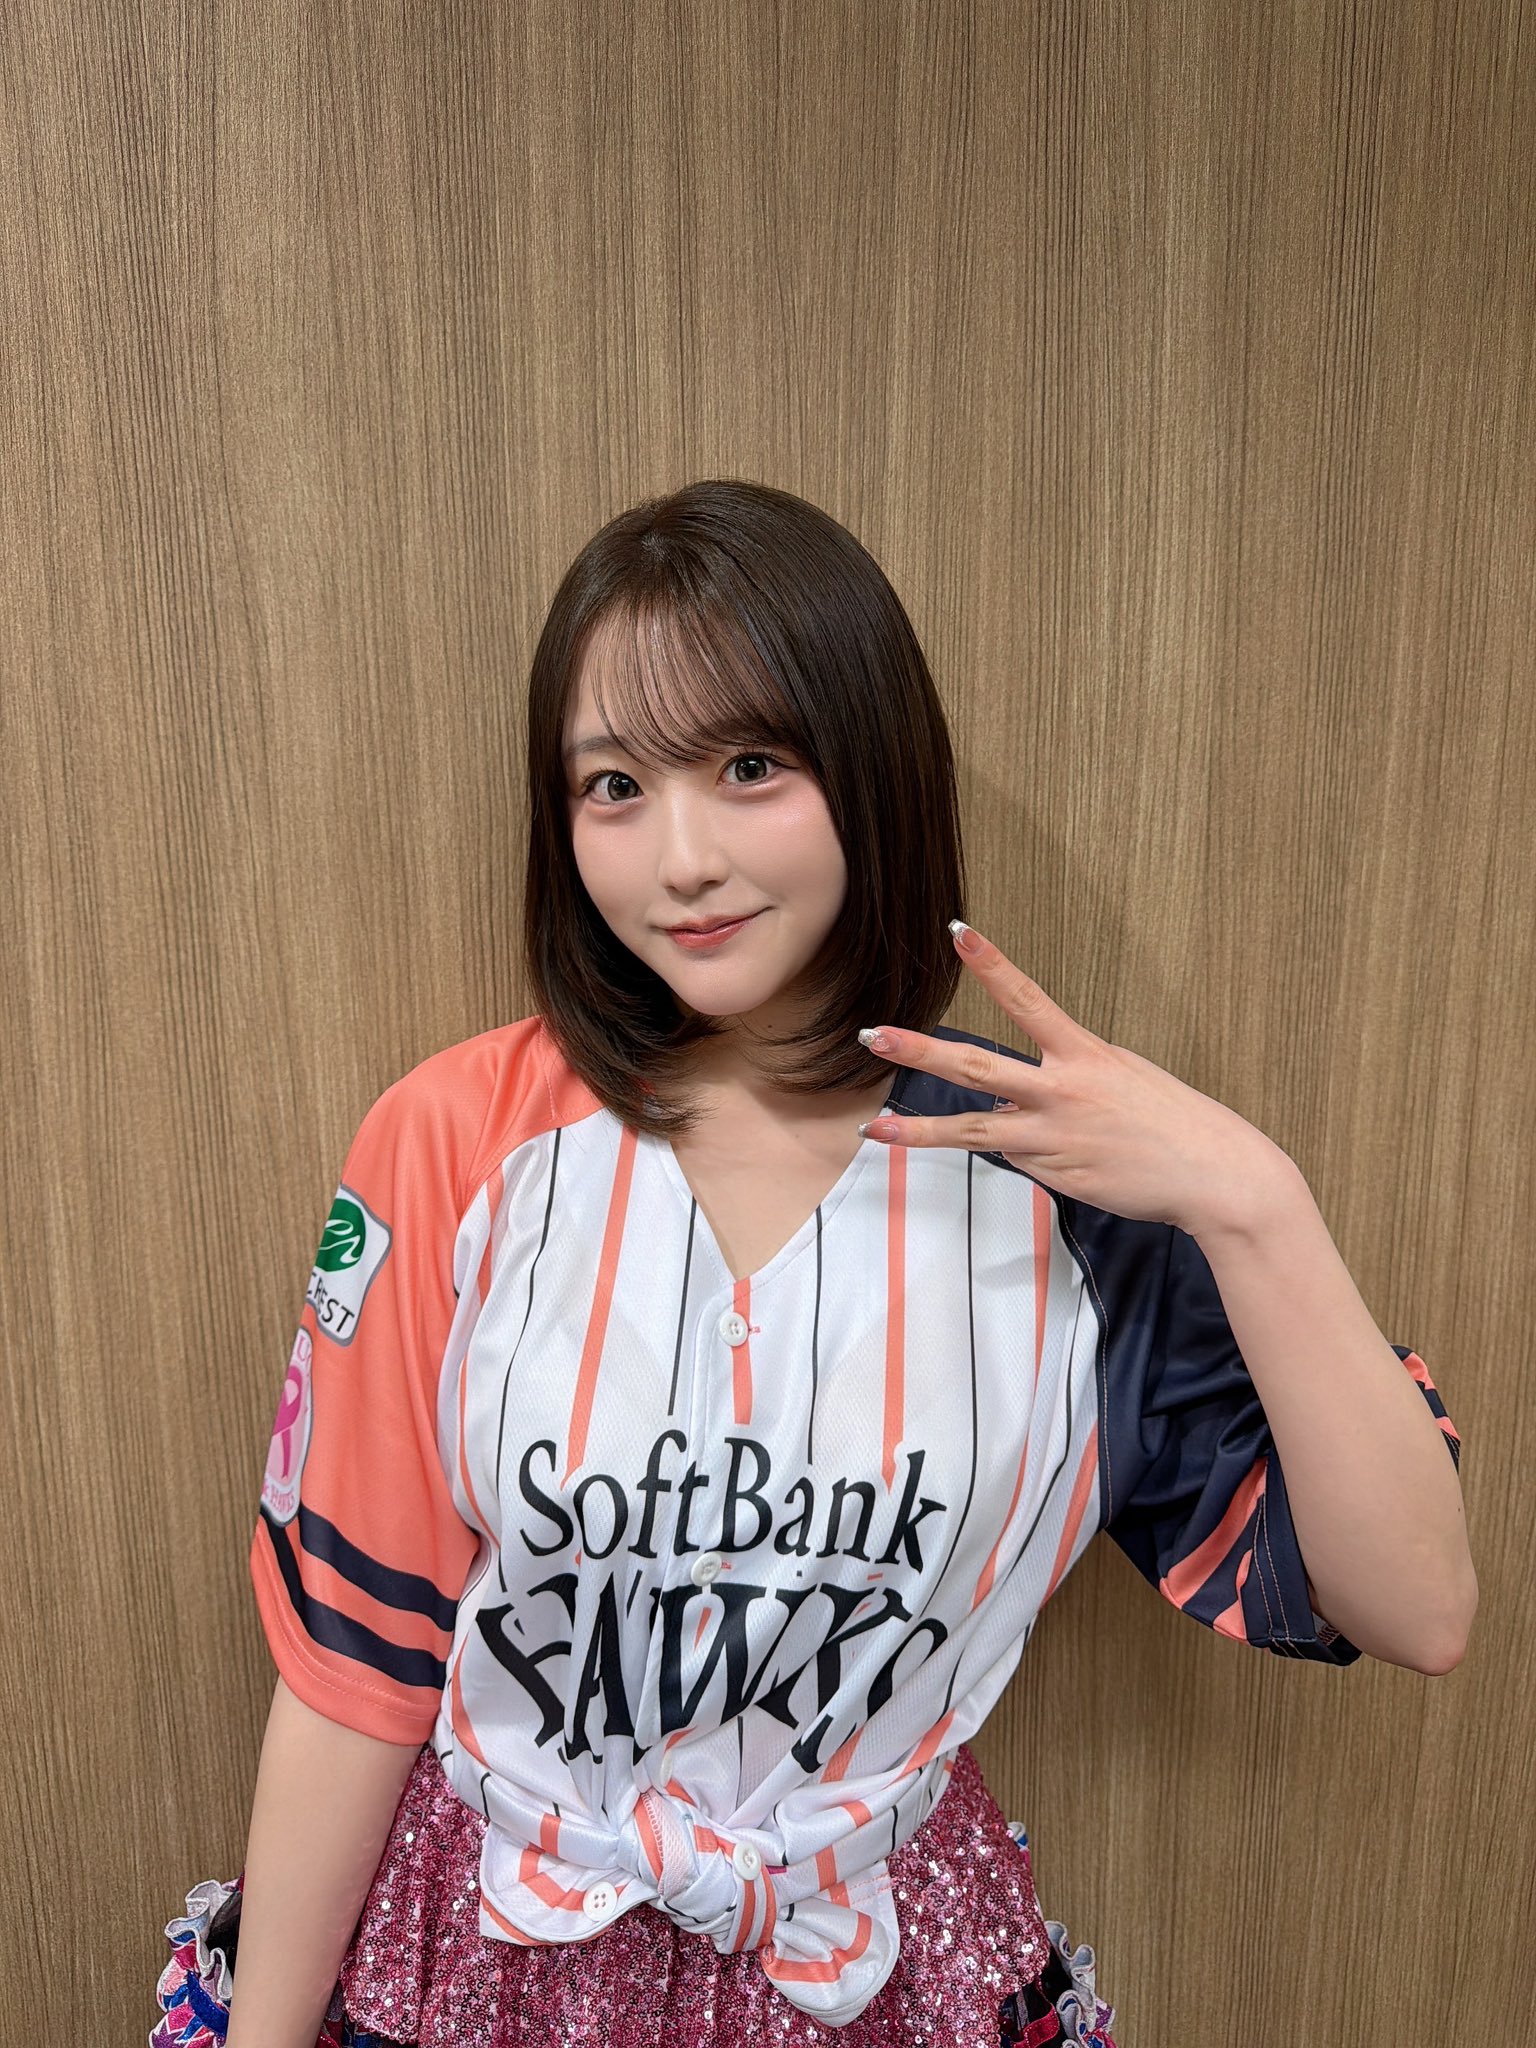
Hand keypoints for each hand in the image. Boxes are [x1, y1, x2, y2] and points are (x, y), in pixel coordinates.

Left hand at [856, 920, 1295, 1238]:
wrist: (1214, 1174)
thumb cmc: (1173, 1120)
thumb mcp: (1123, 1076)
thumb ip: (1067, 1078)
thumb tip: (1015, 1095)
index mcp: (1085, 1055)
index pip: (1028, 999)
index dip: (992, 965)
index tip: (958, 932)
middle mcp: (1062, 1092)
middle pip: (977, 1067)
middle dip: (921, 1052)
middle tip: (876, 1036)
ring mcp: (1052, 1138)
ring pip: (974, 1131)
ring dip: (919, 1132)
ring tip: (874, 1129)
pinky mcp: (1053, 1175)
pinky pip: (1015, 1159)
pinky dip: (1016, 1152)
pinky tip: (1047, 1153)